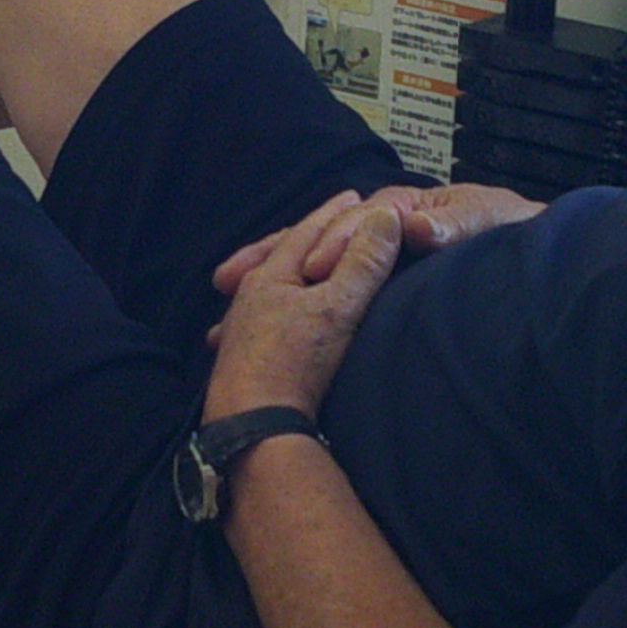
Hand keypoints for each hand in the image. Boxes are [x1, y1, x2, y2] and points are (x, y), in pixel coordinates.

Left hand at [204, 190, 406, 418]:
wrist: (253, 429)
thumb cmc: (293, 365)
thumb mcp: (338, 308)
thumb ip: (363, 263)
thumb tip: (384, 216)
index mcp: (270, 277)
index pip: (307, 232)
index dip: (335, 214)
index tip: (353, 198)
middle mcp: (249, 299)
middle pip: (281, 257)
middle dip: (308, 240)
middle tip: (330, 225)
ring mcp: (242, 332)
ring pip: (269, 290)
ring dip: (289, 276)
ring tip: (303, 270)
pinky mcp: (243, 364)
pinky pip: (264, 323)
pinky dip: (279, 313)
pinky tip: (279, 327)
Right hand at [210, 181, 538, 294]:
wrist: (530, 251)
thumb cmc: (508, 231)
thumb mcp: (486, 221)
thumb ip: (454, 224)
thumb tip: (413, 223)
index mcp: (398, 209)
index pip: (354, 224)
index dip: (332, 243)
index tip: (313, 268)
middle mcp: (373, 229)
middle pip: (308, 241)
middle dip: (265, 259)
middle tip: (227, 281)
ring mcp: (363, 260)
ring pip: (298, 269)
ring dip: (259, 287)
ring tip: (219, 313)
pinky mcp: (359, 288)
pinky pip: (310, 296)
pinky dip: (276, 312)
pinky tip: (244, 335)